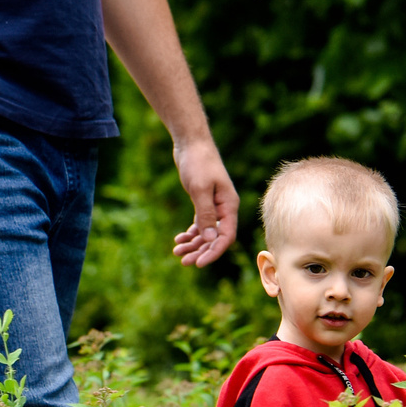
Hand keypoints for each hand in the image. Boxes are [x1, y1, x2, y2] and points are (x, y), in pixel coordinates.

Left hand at [172, 138, 238, 266]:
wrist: (192, 143)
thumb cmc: (198, 163)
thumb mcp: (199, 189)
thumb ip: (206, 214)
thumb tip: (211, 238)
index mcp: (229, 205)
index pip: (226, 236)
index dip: (214, 252)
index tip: (199, 264)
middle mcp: (224, 208)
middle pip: (216, 238)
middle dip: (201, 251)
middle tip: (183, 261)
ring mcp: (214, 205)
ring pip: (207, 232)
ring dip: (194, 244)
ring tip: (177, 252)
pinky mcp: (203, 201)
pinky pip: (200, 223)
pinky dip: (191, 233)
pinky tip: (179, 240)